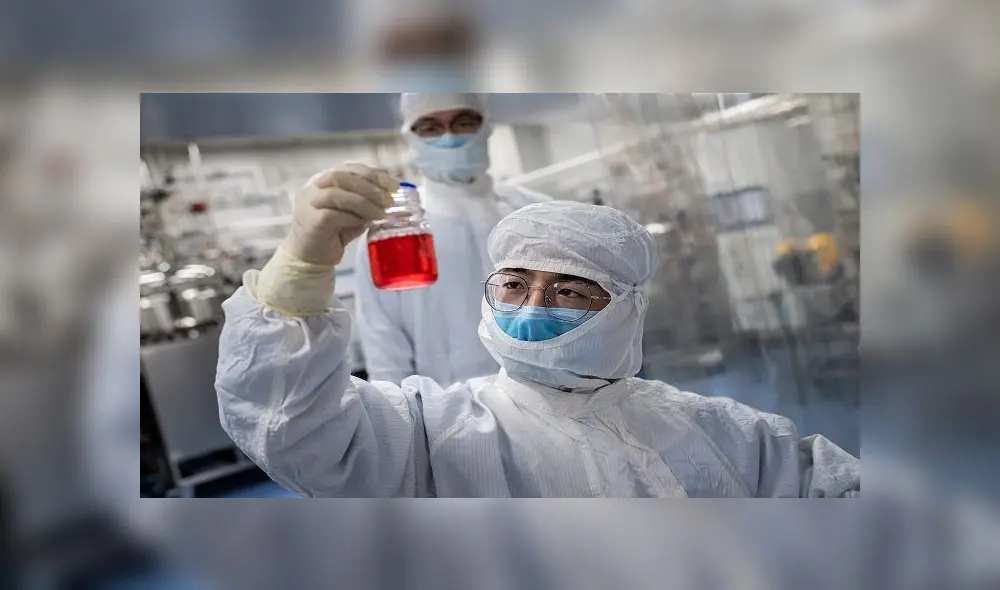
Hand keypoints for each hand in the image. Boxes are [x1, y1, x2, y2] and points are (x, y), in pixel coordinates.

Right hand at [284, 163, 398, 265]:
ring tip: (381, 214)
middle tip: (389, 201)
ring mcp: (309, 202)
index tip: (394, 185)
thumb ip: (367, 202)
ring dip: (364, 203)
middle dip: (370, 187)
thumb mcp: (355, 213)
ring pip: (337, 194)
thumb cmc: (335, 232)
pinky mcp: (310, 221)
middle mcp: (314, 186)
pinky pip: (332, 215)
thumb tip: (390, 196)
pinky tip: (363, 223)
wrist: (312, 257)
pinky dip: (351, 217)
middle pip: (342, 177)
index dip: (373, 173)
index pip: (350, 168)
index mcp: (326, 179)